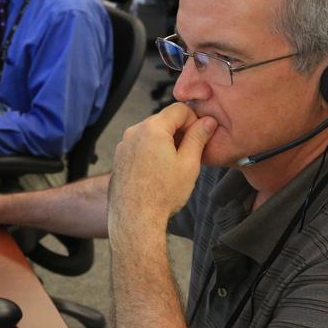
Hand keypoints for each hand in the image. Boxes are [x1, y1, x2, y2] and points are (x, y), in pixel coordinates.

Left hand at [108, 103, 216, 239]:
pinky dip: (151, 152)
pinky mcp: (119, 158)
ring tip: (174, 167)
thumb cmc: (162, 194)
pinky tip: (158, 173)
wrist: (135, 218)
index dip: (194, 120)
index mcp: (152, 128)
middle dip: (179, 132)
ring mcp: (124, 145)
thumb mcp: (189, 163)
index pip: (179, 109)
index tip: (200, 137)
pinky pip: (140, 146)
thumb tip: (208, 122)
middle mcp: (134, 131)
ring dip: (165, 143)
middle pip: (164, 120)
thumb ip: (198, 137)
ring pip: (151, 134)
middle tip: (190, 154)